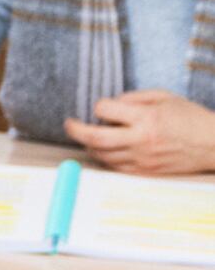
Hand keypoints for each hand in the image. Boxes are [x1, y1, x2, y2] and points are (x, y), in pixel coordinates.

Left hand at [65, 91, 214, 175]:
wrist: (214, 145)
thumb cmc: (190, 117)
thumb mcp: (164, 97)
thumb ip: (135, 98)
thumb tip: (111, 104)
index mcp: (147, 118)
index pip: (105, 110)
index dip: (99, 106)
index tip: (101, 107)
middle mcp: (142, 140)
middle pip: (95, 138)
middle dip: (75, 130)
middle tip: (69, 124)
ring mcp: (143, 159)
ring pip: (102, 155)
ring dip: (89, 146)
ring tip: (87, 137)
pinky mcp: (146, 172)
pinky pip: (116, 167)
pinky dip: (105, 158)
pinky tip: (104, 150)